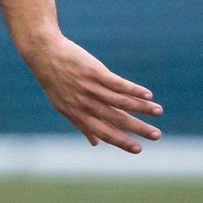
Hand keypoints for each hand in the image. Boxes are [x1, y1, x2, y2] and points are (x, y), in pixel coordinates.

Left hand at [22, 31, 162, 152]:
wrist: (44, 54)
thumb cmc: (55, 81)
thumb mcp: (62, 106)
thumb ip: (81, 124)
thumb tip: (95, 143)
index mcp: (76, 114)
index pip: (103, 132)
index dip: (121, 141)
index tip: (138, 149)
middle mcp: (84, 103)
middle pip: (116, 119)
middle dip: (137, 128)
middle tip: (156, 135)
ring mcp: (90, 88)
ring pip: (120, 101)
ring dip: (141, 107)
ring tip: (158, 112)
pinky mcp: (95, 72)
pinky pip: (118, 84)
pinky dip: (134, 90)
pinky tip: (148, 94)